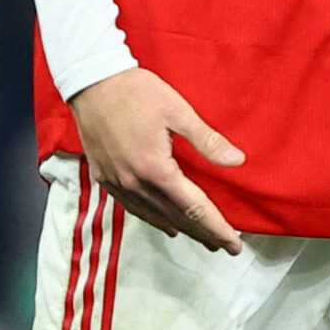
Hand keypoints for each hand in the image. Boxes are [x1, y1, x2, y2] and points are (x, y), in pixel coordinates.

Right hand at [69, 68, 247, 252]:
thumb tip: (238, 161)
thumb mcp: (178, 111)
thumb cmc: (137, 92)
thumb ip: (207, 141)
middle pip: (176, 218)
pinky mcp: (104, 177)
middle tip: (226, 246)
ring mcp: (117, 182)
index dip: (216, 228)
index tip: (235, 245)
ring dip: (181, 229)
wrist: (92, 82)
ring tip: (202, 238)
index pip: (194, 209)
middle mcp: (135, 183)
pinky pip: (133, 208)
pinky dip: (153, 219)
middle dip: (203, 234)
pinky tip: (165, 223)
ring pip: (154, 216)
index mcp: (156, 169)